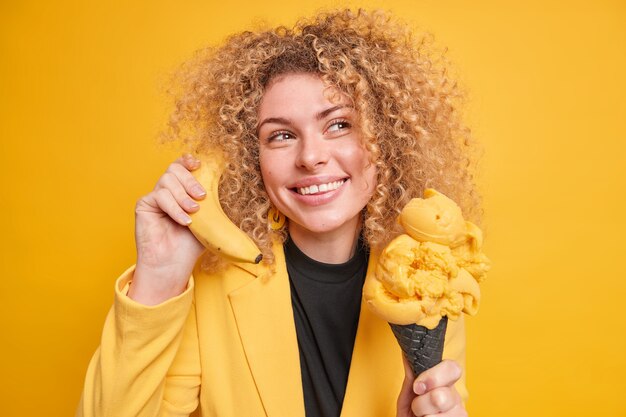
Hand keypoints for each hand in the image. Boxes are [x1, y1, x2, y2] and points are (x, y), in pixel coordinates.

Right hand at [129, 154, 206, 304]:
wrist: (173, 265)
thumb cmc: (190, 245)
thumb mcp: (209, 220)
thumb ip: (215, 202)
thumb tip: (234, 186)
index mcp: (181, 191)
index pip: (181, 166)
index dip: (188, 160)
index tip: (199, 164)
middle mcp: (166, 191)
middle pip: (174, 169)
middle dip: (190, 180)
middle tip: (202, 196)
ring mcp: (154, 197)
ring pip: (167, 180)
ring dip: (183, 195)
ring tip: (194, 212)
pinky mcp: (144, 205)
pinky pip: (159, 196)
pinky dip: (174, 207)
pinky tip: (184, 221)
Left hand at [397, 357, 466, 416]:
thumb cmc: (412, 411)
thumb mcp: (409, 392)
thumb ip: (412, 374)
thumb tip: (408, 353)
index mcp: (445, 381)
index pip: (452, 368)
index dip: (433, 377)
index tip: (417, 387)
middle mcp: (455, 395)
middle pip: (441, 396)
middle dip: (421, 403)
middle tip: (417, 406)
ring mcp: (460, 411)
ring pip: (438, 412)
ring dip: (423, 415)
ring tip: (423, 415)